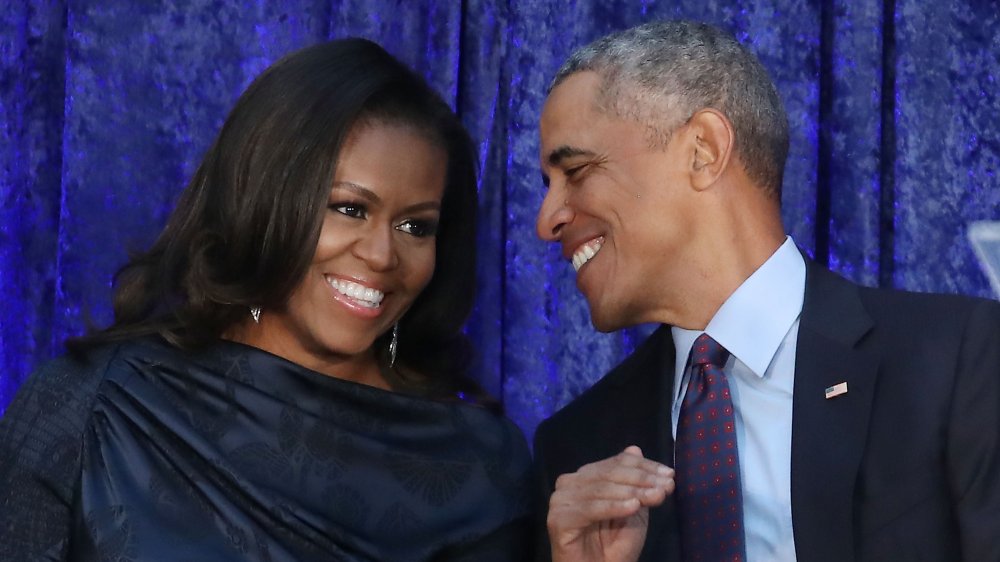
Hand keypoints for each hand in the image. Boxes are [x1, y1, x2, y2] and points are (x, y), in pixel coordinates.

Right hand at [547, 445, 673, 561]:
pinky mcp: (558, 519)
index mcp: (586, 476)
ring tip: (656, 497)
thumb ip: (634, 481)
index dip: (645, 466)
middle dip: (642, 479)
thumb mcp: (633, 509)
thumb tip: (634, 448)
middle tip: (666, 487)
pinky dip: (613, 507)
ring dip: (632, 492)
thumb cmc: (615, 546)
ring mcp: (560, 500)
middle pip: (609, 473)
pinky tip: (633, 507)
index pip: (616, 462)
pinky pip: (590, 509)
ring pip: (601, 489)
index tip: (670, 475)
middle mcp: (570, 483)